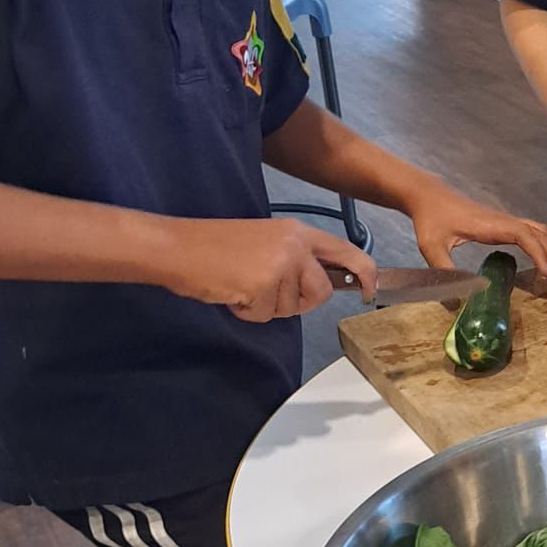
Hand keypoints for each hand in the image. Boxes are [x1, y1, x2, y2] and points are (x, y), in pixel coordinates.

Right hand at [161, 218, 375, 322]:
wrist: (178, 248)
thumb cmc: (216, 247)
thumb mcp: (267, 242)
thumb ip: (297, 258)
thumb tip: (322, 282)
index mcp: (298, 232)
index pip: (347, 251)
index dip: (365, 274)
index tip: (369, 291)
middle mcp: (295, 245)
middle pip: (320, 292)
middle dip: (298, 302)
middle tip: (266, 290)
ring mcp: (280, 264)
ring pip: (292, 307)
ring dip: (268, 306)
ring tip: (243, 285)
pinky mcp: (263, 284)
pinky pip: (267, 315)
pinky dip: (248, 312)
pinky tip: (233, 292)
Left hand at [407, 179, 546, 293]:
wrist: (429, 196)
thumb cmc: (431, 218)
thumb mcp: (431, 246)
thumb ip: (444, 271)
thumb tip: (456, 302)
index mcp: (490, 225)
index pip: (524, 235)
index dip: (539, 253)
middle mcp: (504, 221)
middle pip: (540, 234)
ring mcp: (506, 221)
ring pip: (540, 232)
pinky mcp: (504, 225)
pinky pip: (532, 233)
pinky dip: (543, 248)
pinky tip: (543, 265)